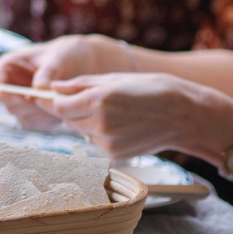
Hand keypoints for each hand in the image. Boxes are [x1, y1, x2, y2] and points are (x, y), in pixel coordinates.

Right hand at [0, 35, 134, 128]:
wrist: (83, 64)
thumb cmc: (67, 54)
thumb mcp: (59, 57)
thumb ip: (48, 72)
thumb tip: (38, 89)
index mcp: (8, 68)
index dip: (2, 96)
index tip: (24, 96)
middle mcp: (10, 87)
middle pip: (9, 106)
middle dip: (31, 105)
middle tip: (52, 97)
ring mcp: (21, 102)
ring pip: (23, 117)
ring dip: (42, 112)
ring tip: (61, 98)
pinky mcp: (34, 114)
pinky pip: (37, 124)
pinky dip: (49, 118)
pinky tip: (62, 105)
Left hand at [47, 73, 232, 160]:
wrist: (185, 114)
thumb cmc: (151, 89)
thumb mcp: (114, 78)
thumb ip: (79, 84)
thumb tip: (52, 88)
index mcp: (98, 100)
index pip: (57, 105)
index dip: (50, 100)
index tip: (47, 96)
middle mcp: (100, 123)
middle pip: (67, 119)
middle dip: (71, 109)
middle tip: (91, 99)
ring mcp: (107, 142)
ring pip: (79, 130)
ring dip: (85, 121)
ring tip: (112, 111)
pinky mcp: (114, 155)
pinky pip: (95, 141)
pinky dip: (99, 133)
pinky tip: (121, 125)